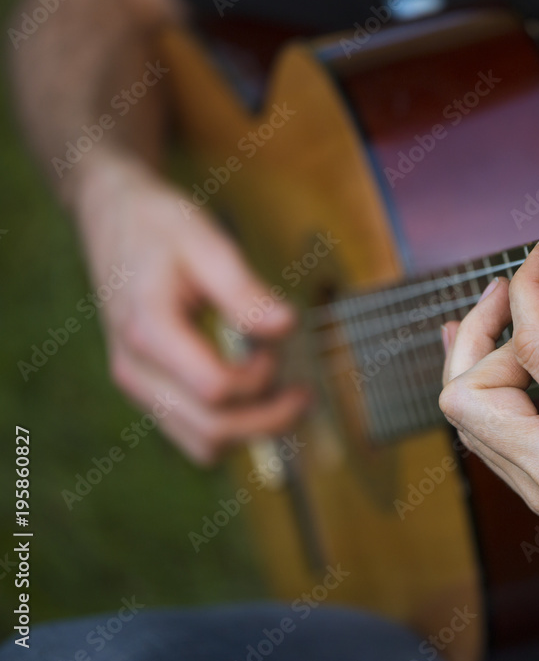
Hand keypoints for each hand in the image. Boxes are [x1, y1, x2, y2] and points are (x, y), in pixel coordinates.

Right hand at [73, 149, 309, 464]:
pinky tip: (256, 397)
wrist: (112, 217)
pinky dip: (231, 426)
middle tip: (305, 394)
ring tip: (285, 398)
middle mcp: (135, 369)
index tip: (277, 348)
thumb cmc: (160, 226)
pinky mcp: (148, 389)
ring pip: (202, 443)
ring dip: (251, 430)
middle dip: (268, 419)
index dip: (259, 378)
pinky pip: (192, 432)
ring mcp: (138, 384)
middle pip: (211, 430)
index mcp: (148, 331)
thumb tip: (286, 326)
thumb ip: (244, 290)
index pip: (215, 388)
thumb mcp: (206, 241)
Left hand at [439, 238, 538, 635]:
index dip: (530, 286)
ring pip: (466, 421)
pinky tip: (504, 368)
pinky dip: (487, 398)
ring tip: (501, 320)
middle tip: (512, 293)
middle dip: (480, 328)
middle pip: (465, 392)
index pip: (533, 345)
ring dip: (476, 362)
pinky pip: (489, 443)